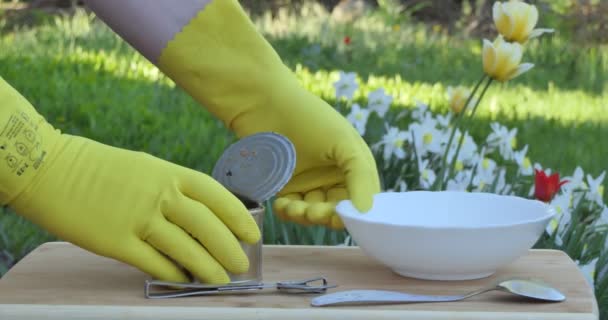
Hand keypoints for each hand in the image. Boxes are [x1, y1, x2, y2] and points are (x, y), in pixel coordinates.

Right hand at [0, 77, 259, 283]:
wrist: (51, 169)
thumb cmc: (100, 168)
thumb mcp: (145, 168)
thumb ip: (172, 190)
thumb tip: (199, 216)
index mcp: (168, 173)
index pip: (215, 195)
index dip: (238, 216)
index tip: (252, 234)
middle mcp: (159, 195)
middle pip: (207, 225)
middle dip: (229, 248)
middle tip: (241, 264)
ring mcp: (137, 218)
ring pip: (185, 248)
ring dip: (207, 267)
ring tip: (221, 279)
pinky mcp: (116, 242)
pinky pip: (154, 263)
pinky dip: (173, 274)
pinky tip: (183, 280)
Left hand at [156, 0, 380, 228]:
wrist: (263, 103)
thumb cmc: (309, 117)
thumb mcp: (343, 143)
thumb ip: (361, 177)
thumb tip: (367, 212)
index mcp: (353, 166)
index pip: (359, 200)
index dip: (351, 213)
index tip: (338, 217)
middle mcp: (333, 176)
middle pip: (335, 210)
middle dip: (325, 215)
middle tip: (314, 212)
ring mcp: (308, 182)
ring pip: (312, 212)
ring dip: (305, 216)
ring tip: (294, 207)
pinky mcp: (284, 185)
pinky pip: (291, 208)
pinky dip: (288, 212)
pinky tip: (282, 204)